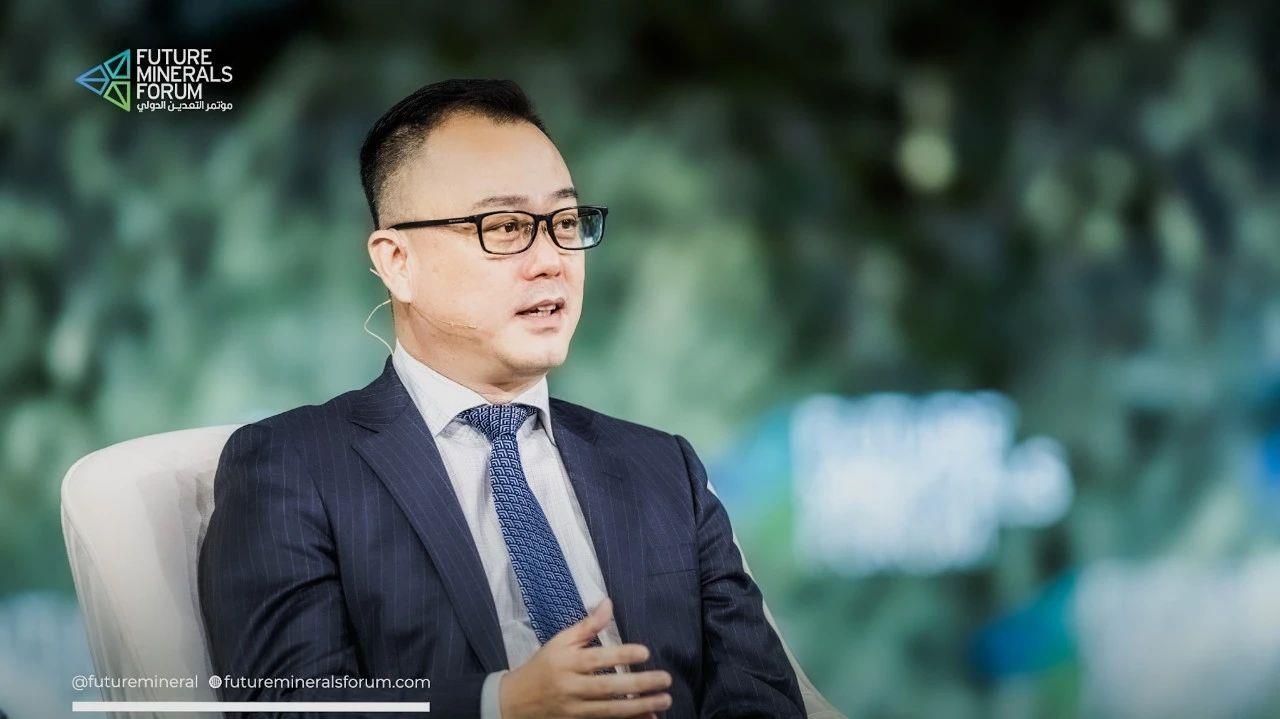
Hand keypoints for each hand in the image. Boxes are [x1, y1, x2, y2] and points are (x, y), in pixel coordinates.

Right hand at [499, 598, 672, 718]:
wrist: (514, 702)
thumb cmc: (542, 666)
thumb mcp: (560, 641)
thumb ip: (587, 626)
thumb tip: (608, 603)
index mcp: (567, 662)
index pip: (598, 658)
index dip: (621, 656)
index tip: (645, 652)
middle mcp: (571, 687)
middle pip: (607, 687)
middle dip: (638, 684)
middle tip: (665, 679)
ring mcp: (574, 709)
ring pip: (609, 711)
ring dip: (639, 707)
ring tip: (664, 700)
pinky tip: (648, 718)